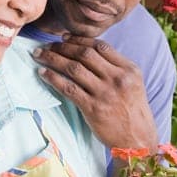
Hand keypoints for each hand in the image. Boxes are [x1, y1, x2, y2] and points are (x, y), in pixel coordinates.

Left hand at [32, 35, 157, 148]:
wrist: (137, 139)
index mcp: (129, 69)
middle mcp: (117, 79)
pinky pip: (68, 88)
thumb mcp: (133, 83)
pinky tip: (43, 73)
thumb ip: (115, 67)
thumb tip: (86, 51)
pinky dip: (53, 78)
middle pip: (84, 55)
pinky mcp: (93, 109)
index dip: (78, 40)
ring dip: (53, 59)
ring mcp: (105, 94)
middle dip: (62, 47)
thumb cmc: (132, 111)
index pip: (100, 46)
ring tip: (39, 55)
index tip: (63, 38)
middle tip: (47, 46)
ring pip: (73, 69)